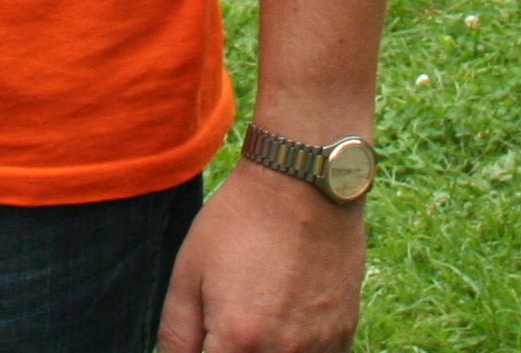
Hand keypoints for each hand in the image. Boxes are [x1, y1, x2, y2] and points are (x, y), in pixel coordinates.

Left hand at [157, 164, 365, 352]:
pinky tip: (286, 321)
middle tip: (229, 326)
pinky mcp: (344, 333)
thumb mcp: (189, 272)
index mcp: (239, 341)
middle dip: (235, 351)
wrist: (303, 184)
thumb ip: (176, 335)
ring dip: (267, 352)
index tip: (208, 338)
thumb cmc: (240, 222)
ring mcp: (320, 346)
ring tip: (258, 317)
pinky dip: (297, 351)